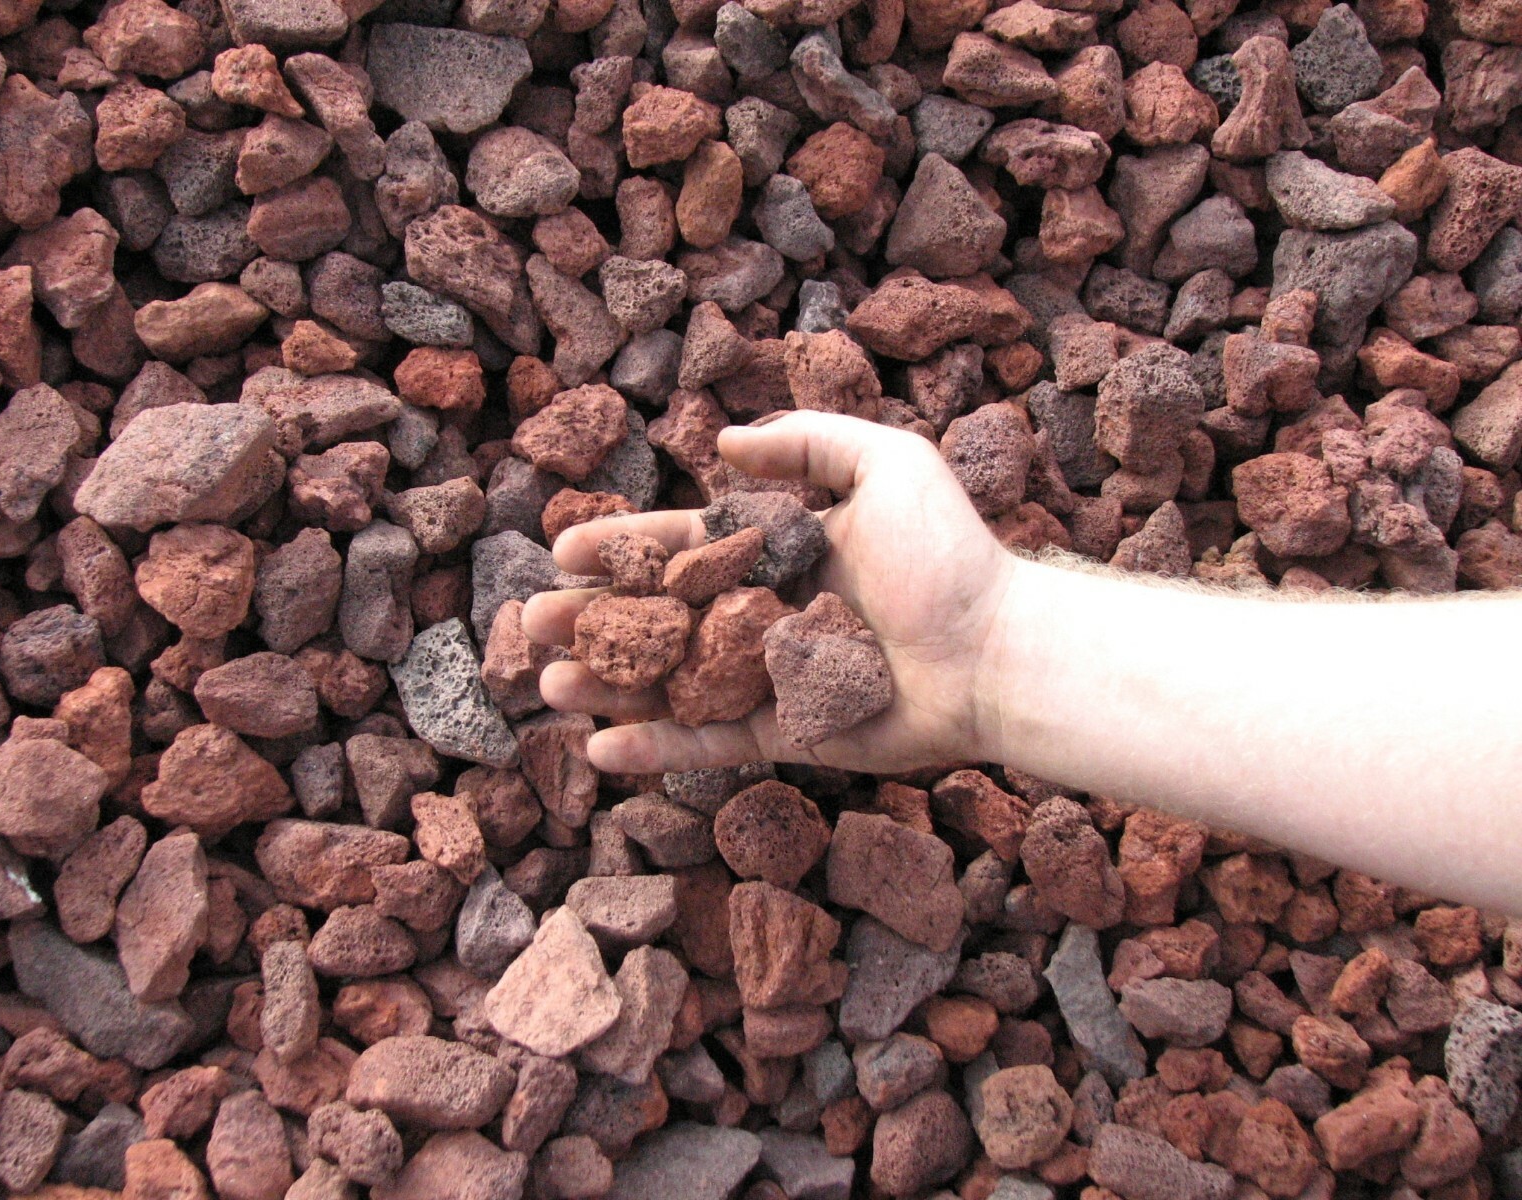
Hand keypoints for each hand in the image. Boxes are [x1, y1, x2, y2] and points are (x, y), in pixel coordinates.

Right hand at [520, 411, 1018, 774]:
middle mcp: (767, 612)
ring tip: (546, 682)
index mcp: (782, 549)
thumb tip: (722, 442)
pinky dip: (658, 748)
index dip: (622, 547)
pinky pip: (711, 744)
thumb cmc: (947, 555)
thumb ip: (807, 442)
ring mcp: (773, 677)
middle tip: (530, 620)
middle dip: (593, 619)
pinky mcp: (788, 735)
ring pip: (672, 684)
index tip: (562, 547)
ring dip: (607, 684)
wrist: (996, 651)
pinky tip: (601, 750)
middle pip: (662, 617)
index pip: (683, 546)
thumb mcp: (887, 464)